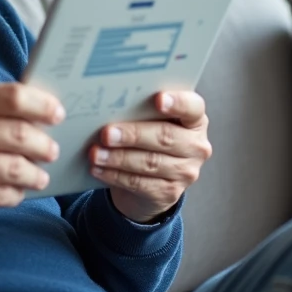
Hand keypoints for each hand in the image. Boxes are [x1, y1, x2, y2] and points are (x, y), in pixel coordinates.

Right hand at [0, 84, 64, 235]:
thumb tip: (35, 113)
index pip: (11, 97)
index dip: (41, 105)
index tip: (57, 113)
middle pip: (19, 133)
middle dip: (44, 144)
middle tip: (51, 150)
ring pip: (16, 167)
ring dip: (34, 174)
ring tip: (38, 175)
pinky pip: (3, 194)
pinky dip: (16, 194)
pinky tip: (15, 191)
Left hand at [88, 90, 211, 223]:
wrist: (151, 179)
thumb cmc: (149, 138)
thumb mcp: (150, 121)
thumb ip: (141, 110)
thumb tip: (110, 104)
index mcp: (194, 120)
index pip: (192, 107)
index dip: (177, 102)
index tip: (158, 99)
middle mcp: (196, 146)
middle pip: (165, 137)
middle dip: (133, 134)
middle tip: (106, 133)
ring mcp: (186, 172)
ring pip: (150, 163)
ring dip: (118, 158)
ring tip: (96, 153)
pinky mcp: (170, 192)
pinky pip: (139, 183)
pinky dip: (115, 175)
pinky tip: (98, 169)